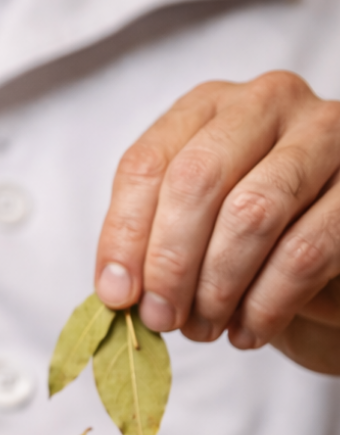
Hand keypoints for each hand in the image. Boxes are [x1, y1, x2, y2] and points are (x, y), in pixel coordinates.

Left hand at [94, 71, 339, 373]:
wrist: (331, 263)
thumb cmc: (248, 242)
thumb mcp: (189, 232)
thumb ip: (148, 247)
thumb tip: (117, 293)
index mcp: (206, 108)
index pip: (146, 164)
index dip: (124, 237)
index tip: (116, 296)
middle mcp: (267, 103)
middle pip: (196, 180)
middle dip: (170, 263)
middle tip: (161, 318)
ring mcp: (327, 136)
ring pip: (251, 213)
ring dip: (217, 287)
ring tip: (204, 329)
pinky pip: (305, 251)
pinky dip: (265, 304)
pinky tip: (248, 331)